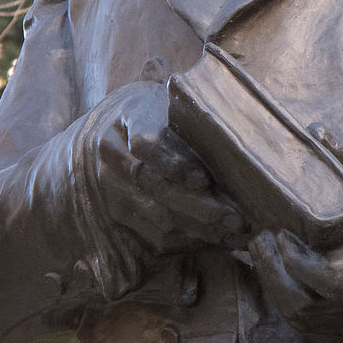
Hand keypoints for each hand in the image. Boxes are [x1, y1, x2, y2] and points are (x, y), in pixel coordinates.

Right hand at [76, 79, 246, 253]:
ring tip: (234, 234)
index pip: (146, 144)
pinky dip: (185, 241)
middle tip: (236, 219)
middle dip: (201, 208)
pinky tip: (213, 240)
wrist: (105, 126)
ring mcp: (110, 185)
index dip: (175, 165)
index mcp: (130, 115)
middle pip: (156, 187)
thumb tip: (238, 153)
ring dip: (199, 229)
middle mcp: (113, 152)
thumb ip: (193, 121)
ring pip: (156, 216)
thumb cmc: (156, 112)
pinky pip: (150, 235)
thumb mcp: (169, 101)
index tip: (204, 180)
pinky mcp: (115, 211)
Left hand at [249, 131, 342, 337]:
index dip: (301, 263)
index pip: (337, 275)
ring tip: (259, 249)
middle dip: (277, 271)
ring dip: (274, 284)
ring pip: (304, 315)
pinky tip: (272, 269)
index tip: (281, 234)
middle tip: (260, 237)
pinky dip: (282, 297)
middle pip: (312, 300)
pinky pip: (306, 322)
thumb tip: (319, 135)